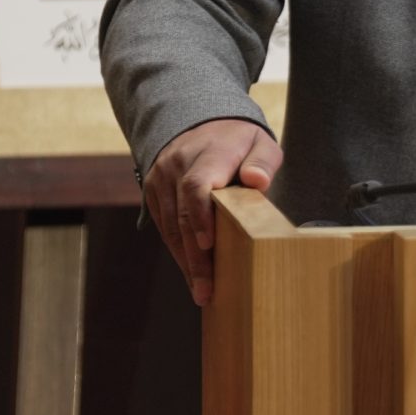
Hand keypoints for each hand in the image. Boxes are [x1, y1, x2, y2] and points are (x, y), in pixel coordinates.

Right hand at [145, 119, 280, 305]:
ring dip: (185, 262)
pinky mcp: (152, 191)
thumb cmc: (238, 140)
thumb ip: (262, 161)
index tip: (209, 244)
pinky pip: (164, 226)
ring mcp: (161, 179)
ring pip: (170, 226)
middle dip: (194, 256)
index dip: (200, 216)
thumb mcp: (259, 142)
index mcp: (207, 154)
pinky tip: (192, 275)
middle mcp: (177, 165)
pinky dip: (178, 252)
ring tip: (201, 293)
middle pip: (182, 215)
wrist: (198, 121)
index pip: (197, 186)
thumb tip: (257, 181)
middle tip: (206, 290)